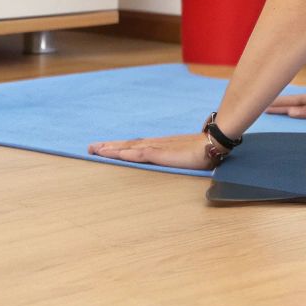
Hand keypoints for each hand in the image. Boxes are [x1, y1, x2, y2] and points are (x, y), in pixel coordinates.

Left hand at [88, 132, 217, 169]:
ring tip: (95, 150)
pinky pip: (140, 154)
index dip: (118, 147)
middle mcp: (155, 144)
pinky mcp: (162, 154)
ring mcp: (158, 148)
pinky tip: (116, 154)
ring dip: (111, 149)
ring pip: (129, 148)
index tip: (104, 148)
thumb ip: (175, 159)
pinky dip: (126, 154)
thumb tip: (173, 162)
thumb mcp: (184, 156)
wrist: (214, 143)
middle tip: (90, 148)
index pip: (134, 146)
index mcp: (160, 146)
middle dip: (108, 147)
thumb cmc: (203, 151)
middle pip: (127, 144)